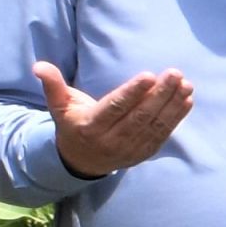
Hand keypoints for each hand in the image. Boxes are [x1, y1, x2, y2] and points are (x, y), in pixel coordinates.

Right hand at [35, 61, 193, 179]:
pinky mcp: (143, 153)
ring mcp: (129, 150)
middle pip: (140, 117)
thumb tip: (38, 66)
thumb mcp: (59, 105)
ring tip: (185, 84)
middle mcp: (111, 141)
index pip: (115, 108)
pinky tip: (187, 100)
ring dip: (172, 105)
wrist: (81, 161)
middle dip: (160, 95)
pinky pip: (162, 135)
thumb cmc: (72, 123)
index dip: (133, 92)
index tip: (149, 75)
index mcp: (90, 127)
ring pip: (154, 126)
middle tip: (175, 73)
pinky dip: (176, 118)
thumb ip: (52, 85)